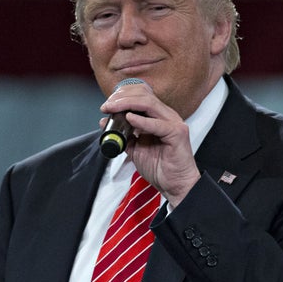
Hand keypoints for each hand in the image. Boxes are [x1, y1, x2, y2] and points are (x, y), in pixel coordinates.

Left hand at [100, 82, 200, 207]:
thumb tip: (105, 122)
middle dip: (122, 98)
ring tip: (113, 109)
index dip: (123, 96)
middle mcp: (167, 116)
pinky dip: (142, 121)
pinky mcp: (178, 134)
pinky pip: (157, 124)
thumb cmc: (159, 168)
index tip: (106, 105)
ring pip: (149, 104)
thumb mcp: (135, 149)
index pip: (141, 95)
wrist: (174, 186)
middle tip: (106, 106)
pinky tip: (130, 118)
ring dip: (128, 104)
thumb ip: (123, 135)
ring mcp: (174, 123)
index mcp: (159, 116)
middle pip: (144, 96)